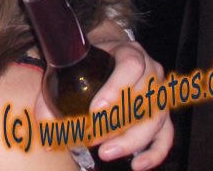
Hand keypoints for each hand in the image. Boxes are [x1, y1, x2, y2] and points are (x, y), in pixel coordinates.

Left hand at [34, 37, 172, 169]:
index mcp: (129, 52)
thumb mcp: (69, 70)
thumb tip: (46, 132)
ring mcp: (160, 93)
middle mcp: (151, 70)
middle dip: (119, 123)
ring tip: (106, 152)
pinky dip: (155, 152)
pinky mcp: (164, 114)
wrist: (105, 60)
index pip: (131, 66)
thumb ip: (53, 97)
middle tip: (95, 140)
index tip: (95, 110)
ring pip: (156, 119)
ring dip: (131, 140)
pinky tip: (138, 164)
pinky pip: (167, 135)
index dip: (116, 89)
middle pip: (145, 98)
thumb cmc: (86, 65)